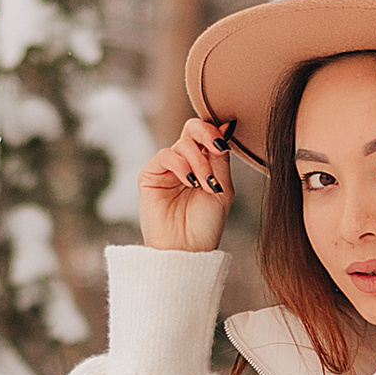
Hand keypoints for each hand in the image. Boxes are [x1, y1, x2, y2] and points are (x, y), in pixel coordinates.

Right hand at [137, 114, 232, 252]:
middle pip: (192, 128)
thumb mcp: (222, 187)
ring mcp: (166, 168)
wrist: (187, 249)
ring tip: (205, 184)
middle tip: (218, 149)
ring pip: (183, 144)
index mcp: (202, 163)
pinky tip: (190, 182)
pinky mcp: (150, 175)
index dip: (215, 131)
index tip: (224, 143)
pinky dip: (181, 165)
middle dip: (207, 134)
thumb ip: (220, 158)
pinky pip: (165, 156)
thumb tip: (226, 125)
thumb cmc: (206, 224)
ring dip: (199, 161)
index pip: (206, 134)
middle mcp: (184, 162)